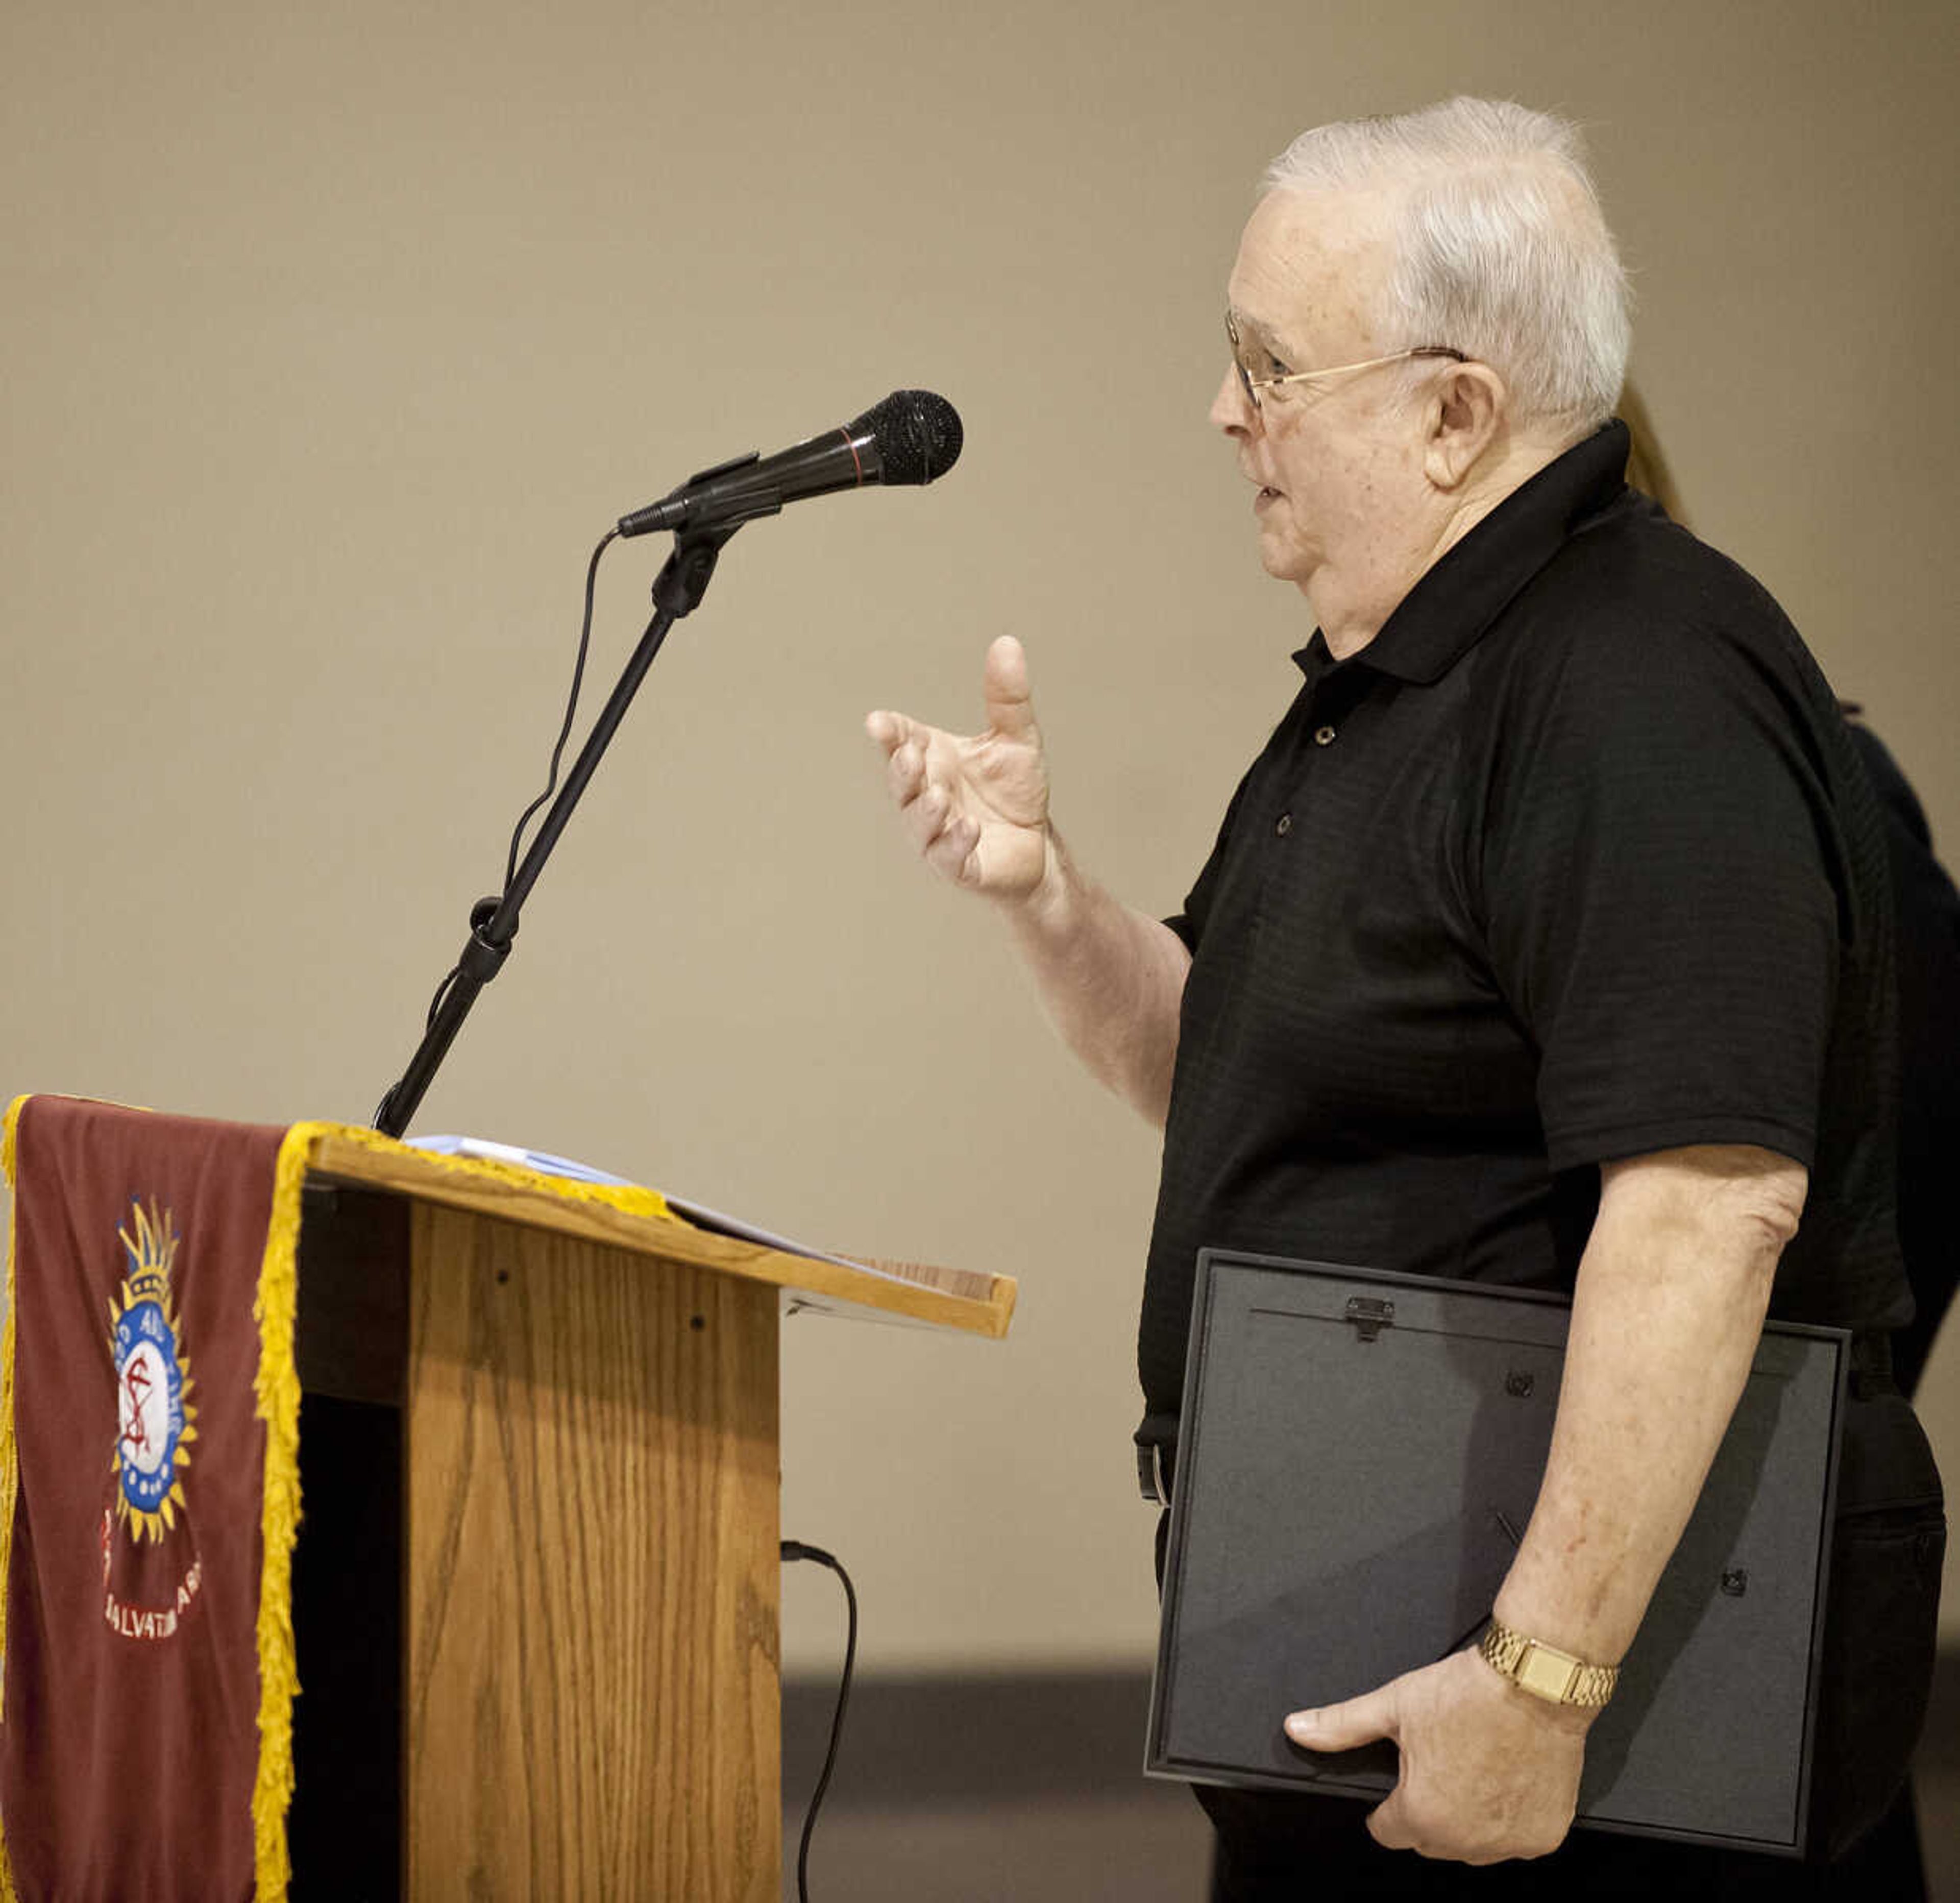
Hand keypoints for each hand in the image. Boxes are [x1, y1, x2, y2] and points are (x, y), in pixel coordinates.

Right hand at [865, 635, 1051, 900]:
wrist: (1036, 845)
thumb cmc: (1014, 791)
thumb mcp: (1016, 738)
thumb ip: (1007, 697)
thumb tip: (1006, 642)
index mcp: (932, 760)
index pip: (901, 742)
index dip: (889, 734)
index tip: (879, 722)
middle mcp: (925, 796)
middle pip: (903, 783)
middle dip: (902, 770)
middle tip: (908, 754)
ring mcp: (937, 834)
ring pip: (919, 823)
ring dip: (926, 810)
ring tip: (939, 796)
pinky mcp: (959, 867)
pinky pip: (950, 858)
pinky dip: (956, 843)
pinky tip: (969, 828)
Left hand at [1284, 1648, 1588, 1863]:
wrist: (1533, 1681)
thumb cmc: (1464, 1693)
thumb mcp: (1393, 1705)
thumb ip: (1341, 1726)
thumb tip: (1297, 1729)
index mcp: (1422, 1815)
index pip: (1386, 1831)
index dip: (1388, 1803)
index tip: (1404, 1776)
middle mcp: (1465, 1841)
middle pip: (1429, 1840)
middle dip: (1426, 1810)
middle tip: (1440, 1763)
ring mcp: (1508, 1844)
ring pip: (1471, 1846)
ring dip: (1467, 1820)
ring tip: (1473, 1768)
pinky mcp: (1543, 1836)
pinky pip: (1512, 1841)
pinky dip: (1507, 1819)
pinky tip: (1504, 1780)